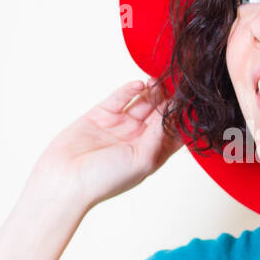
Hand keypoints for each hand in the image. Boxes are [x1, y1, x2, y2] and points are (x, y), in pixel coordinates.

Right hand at [28, 78, 183, 208]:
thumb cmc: (105, 180)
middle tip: (180, 81)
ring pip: (142, 102)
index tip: (195, 100)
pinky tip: (140, 83)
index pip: (176, 132)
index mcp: (152, 154)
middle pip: (161, 113)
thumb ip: (159, 134)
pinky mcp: (101, 115)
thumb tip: (174, 110)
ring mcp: (120, 126)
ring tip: (161, 79)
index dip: (185, 117)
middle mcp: (138, 139)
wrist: (65, 181)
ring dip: (153, 91)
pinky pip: (120, 98)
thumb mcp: (142, 159)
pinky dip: (129, 89)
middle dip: (170, 98)